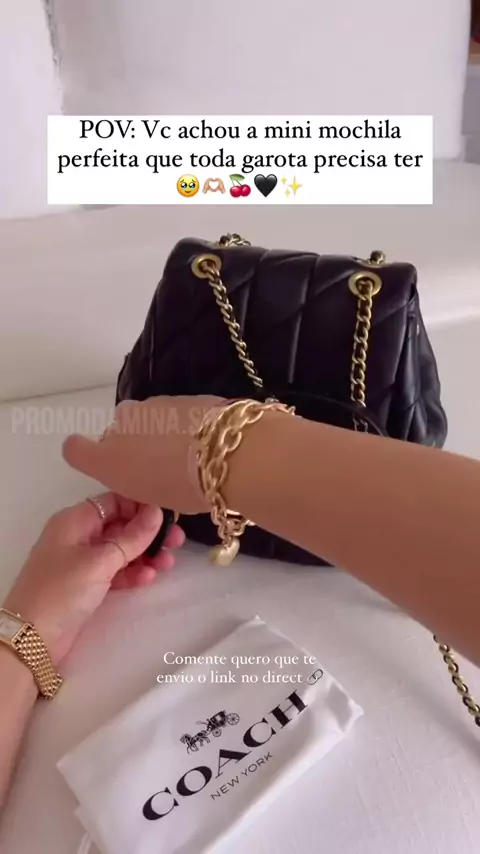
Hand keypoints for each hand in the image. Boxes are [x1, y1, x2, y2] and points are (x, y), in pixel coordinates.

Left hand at [2, 493, 184, 664]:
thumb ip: (132, 537)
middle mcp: (78, 536)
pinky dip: (132, 572)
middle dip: (148, 533)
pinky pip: (116, 571)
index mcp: (75, 520)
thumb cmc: (62, 590)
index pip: (114, 501)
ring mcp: (82, 562)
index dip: (141, 506)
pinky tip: (148, 577)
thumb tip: (157, 512)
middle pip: (120, 525)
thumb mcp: (100, 561)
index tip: (169, 515)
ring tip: (168, 563)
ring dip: (145, 554)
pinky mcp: (87, 585)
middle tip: (177, 540)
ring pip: (121, 550)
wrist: (32, 639)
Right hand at [62, 395, 223, 513]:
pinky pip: (172, 411)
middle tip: (160, 466)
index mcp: (108, 459)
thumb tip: (149, 472)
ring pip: (146, 420)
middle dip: (133, 445)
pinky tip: (206, 439)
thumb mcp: (157, 499)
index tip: (107, 463)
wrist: (229, 451)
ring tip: (189, 454)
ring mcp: (150, 405)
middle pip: (117, 433)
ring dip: (159, 432)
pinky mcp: (178, 394)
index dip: (87, 454)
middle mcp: (121, 427)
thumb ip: (142, 482)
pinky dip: (182, 421)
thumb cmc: (186, 488)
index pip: (74, 449)